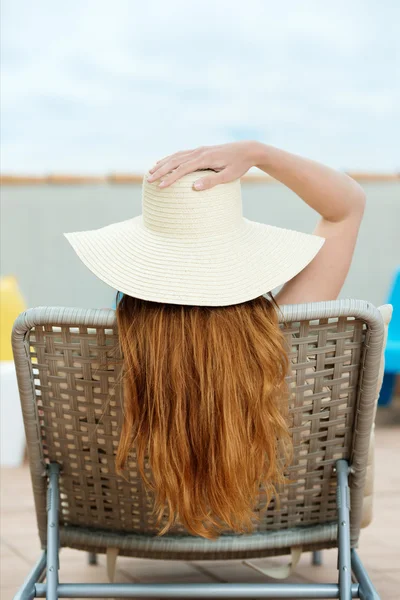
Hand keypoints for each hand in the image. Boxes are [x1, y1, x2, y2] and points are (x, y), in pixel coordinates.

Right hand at [146, 141, 263, 189]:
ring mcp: (199, 150)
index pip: (183, 168)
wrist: (248, 150)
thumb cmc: (239, 165)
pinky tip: (163, 162)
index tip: (161, 186)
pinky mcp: (201, 151)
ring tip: (151, 172)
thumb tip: (195, 187)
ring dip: (163, 164)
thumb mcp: (229, 176)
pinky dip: (170, 158)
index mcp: (205, 158)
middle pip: (175, 160)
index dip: (171, 178)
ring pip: (176, 156)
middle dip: (161, 170)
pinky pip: (181, 154)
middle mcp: (199, 152)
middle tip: (149, 180)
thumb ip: (212, 181)